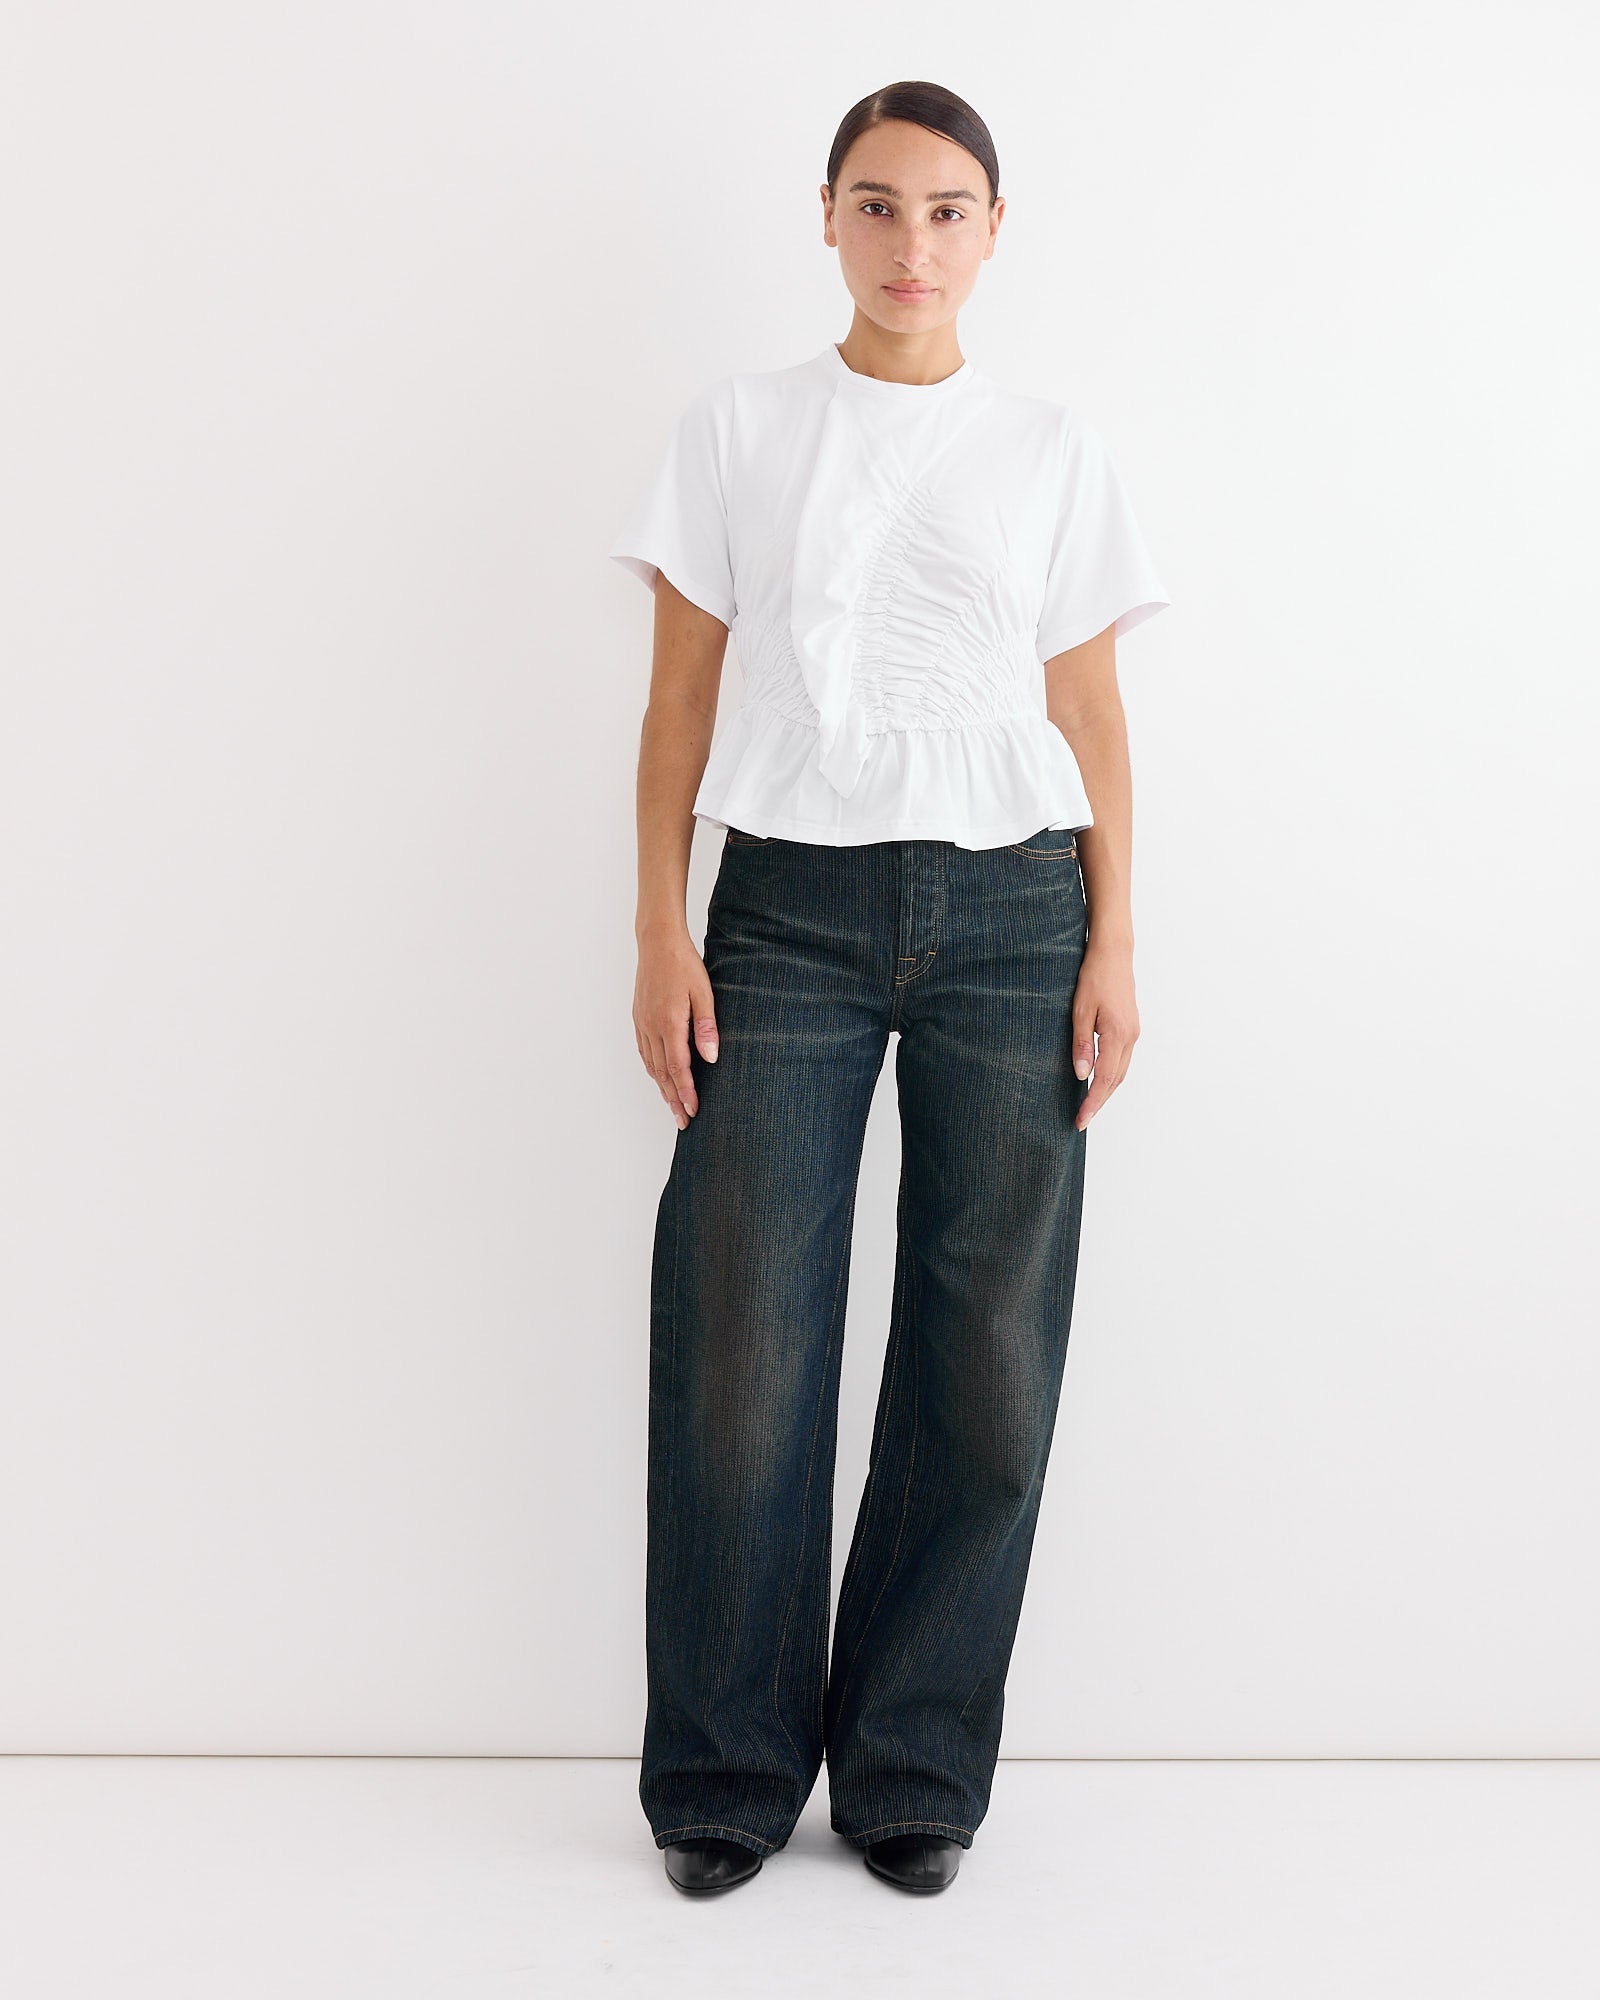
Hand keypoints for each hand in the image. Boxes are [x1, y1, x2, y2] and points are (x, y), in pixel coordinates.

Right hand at [634, 928, 719, 1129]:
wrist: (657, 942)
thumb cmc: (684, 964)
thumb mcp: (703, 992)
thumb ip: (707, 1025)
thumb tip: (711, 1057)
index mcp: (669, 1022)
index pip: (678, 1067)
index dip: (686, 1092)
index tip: (694, 1111)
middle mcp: (652, 1027)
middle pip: (662, 1073)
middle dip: (674, 1099)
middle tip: (683, 1121)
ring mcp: (642, 1023)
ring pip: (651, 1065)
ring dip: (662, 1089)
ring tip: (673, 1107)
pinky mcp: (638, 1018)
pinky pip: (644, 1052)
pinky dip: (652, 1070)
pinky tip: (659, 1078)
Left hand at [1071, 938, 1139, 1130]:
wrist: (1113, 954)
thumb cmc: (1093, 978)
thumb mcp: (1080, 1011)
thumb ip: (1081, 1045)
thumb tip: (1082, 1075)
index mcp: (1117, 1035)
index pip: (1104, 1079)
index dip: (1092, 1102)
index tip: (1081, 1120)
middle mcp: (1130, 1037)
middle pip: (1116, 1080)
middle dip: (1099, 1102)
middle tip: (1082, 1120)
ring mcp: (1133, 1033)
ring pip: (1121, 1072)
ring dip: (1106, 1091)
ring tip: (1089, 1106)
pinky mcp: (1130, 1028)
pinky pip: (1122, 1060)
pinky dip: (1111, 1075)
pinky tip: (1099, 1080)